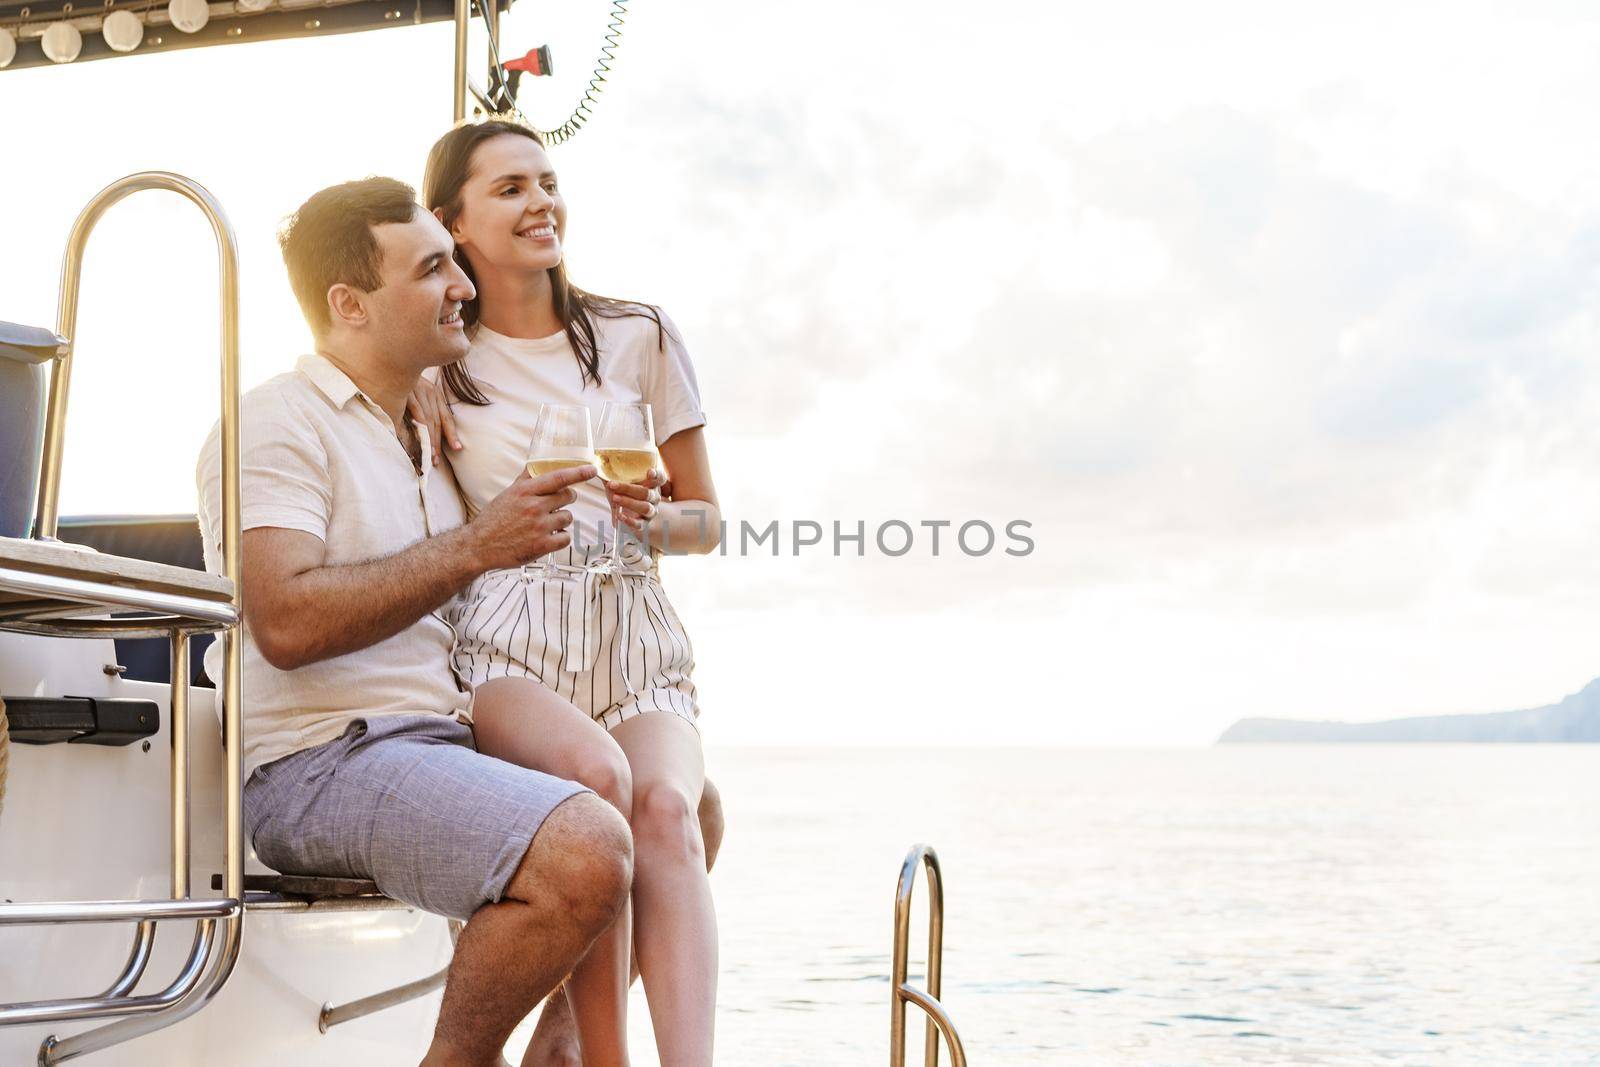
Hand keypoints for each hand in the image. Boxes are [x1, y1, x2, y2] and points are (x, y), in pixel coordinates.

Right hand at [406, 378, 461, 465]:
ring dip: (429, 440)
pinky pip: (416, 414)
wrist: (389, 358)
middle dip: (437, 443)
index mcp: (435, 393)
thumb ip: (424, 408)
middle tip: (435, 461)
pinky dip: (419, 428)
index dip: (452, 434)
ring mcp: (419, 390)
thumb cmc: (399, 378)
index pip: (446, 417)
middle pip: (437, 422)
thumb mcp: (416, 392)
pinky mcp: (408, 391)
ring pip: (428, 420)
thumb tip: (426, 431)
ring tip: (429, 456)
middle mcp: (429, 391)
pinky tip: (419, 439)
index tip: (458, 448)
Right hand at [467, 464, 595, 570]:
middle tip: (557, 504)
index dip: (578, 473)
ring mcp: (538, 527)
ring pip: (567, 517)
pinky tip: (548, 537)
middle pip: (568, 497)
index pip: (558, 478)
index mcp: (525, 491)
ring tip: (545, 524)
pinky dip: (560, 538)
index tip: (591, 470)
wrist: (479, 546)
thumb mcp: (507, 494)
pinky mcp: (541, 545)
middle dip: (566, 499)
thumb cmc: (494, 519)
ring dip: (561, 520)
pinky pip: (565, 538)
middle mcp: (533, 507)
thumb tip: (536, 464)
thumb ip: (525, 481)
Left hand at [605, 468, 667, 532]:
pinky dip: (629, 521)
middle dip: (629, 489)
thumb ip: (613, 473)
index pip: (660, 478)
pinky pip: (640, 524)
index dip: (657, 475)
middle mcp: (654, 498)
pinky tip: (619, 516)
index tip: (649, 472)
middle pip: (646, 493)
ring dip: (629, 502)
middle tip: (612, 484)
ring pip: (645, 508)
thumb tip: (598, 464)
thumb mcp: (622, 482)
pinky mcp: (644, 524)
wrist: (634, 515)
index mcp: (651, 485)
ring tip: (614, 498)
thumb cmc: (626, 493)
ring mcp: (650, 512)